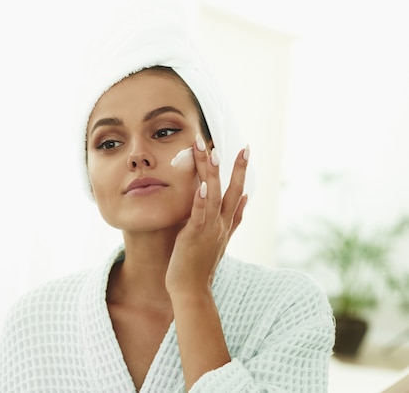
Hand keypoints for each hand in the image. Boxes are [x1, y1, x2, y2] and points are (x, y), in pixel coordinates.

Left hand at [165, 134, 248, 296]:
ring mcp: (210, 229)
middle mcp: (221, 224)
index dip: (242, 171)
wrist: (192, 290)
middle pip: (232, 190)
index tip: (244, 150)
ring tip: (212, 151)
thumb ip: (233, 218)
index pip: (237, 192)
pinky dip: (200, 200)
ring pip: (213, 196)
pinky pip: (199, 215)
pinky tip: (199, 185)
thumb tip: (245, 198)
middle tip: (241, 145)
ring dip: (212, 173)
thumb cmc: (200, 264)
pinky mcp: (195, 236)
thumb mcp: (219, 239)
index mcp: (226, 224)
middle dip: (236, 167)